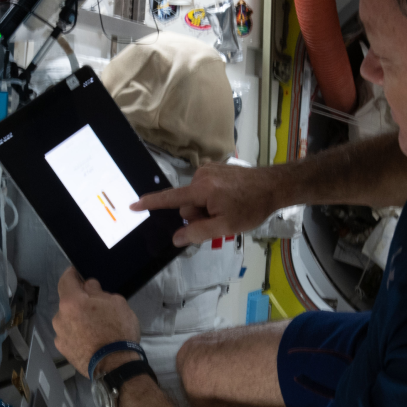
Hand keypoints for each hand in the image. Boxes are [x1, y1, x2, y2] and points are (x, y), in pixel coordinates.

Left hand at [53, 268, 140, 376]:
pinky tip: (91, 340)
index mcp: (71, 302)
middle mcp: (59, 317)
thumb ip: (98, 291)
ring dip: (77, 319)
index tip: (78, 272)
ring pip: (68, 320)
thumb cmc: (117, 331)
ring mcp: (59, 335)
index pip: (65, 280)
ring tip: (95, 328)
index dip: (72, 274)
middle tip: (96, 307)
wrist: (116, 366)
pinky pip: (69, 335)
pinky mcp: (63, 350)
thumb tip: (89, 286)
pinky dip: (77, 334)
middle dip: (79, 302)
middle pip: (68, 302)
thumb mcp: (116, 303)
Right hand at [132, 163, 282, 246]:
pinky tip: (230, 199)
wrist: (274, 185)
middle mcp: (201, 175)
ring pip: (197, 198)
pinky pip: (205, 189)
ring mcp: (209, 170)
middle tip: (222, 217)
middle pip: (187, 205)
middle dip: (200, 215)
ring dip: (208, 207)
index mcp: (201, 189)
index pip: (171, 199)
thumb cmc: (251, 207)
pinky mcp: (216, 169)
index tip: (133, 205)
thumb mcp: (226, 226)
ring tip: (230, 207)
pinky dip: (213, 198)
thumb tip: (176, 238)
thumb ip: (198, 232)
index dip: (151, 203)